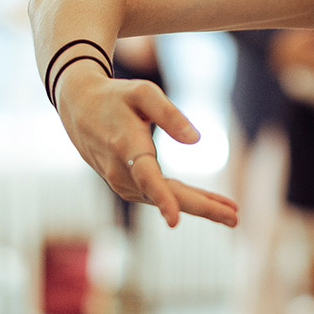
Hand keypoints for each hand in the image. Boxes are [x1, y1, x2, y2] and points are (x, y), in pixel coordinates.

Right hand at [54, 67, 239, 228]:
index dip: (162, 199)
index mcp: (126, 147)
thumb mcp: (142, 93)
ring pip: (167, 198)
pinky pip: (160, 194)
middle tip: (235, 218)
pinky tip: (207, 202)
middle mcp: (122, 172)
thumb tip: (197, 140)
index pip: (147, 177)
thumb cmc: (115, 97)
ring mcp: (122, 182)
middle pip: (166, 195)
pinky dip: (184, 199)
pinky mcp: (127, 185)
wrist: (78, 108)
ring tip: (232, 212)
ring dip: (200, 206)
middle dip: (203, 208)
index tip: (174, 221)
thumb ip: (170, 114)